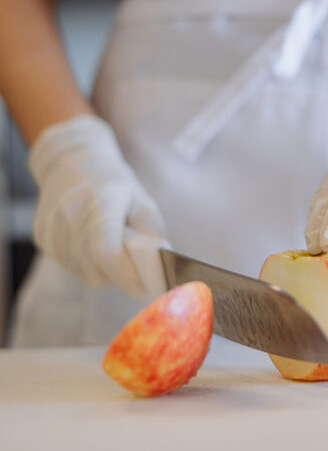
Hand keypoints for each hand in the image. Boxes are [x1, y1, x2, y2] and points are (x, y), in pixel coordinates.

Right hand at [29, 115, 169, 299]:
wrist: (71, 162)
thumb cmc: (114, 183)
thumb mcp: (142, 202)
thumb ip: (152, 236)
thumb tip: (162, 269)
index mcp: (100, 204)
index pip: (107, 255)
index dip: (129, 277)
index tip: (149, 288)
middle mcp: (70, 217)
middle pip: (97, 271)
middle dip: (121, 277)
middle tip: (136, 268)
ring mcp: (52, 229)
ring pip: (83, 273)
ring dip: (104, 272)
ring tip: (114, 249)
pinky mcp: (42, 238)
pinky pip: (70, 266)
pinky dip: (88, 264)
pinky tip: (93, 245)